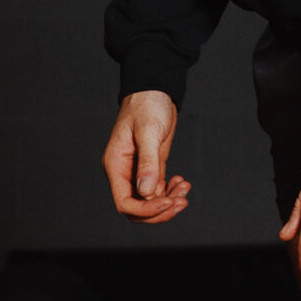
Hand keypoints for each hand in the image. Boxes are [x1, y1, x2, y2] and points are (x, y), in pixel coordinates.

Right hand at [103, 91, 189, 221]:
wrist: (154, 90)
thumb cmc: (147, 105)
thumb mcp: (148, 132)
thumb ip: (147, 162)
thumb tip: (145, 192)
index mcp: (115, 165)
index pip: (124, 202)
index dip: (145, 209)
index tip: (167, 203)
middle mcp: (124, 172)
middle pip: (136, 208)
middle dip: (158, 211)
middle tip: (180, 202)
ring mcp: (137, 171)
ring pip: (149, 201)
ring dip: (168, 202)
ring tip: (184, 189)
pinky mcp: (151, 167)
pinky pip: (158, 190)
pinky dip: (171, 191)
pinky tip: (182, 182)